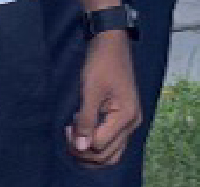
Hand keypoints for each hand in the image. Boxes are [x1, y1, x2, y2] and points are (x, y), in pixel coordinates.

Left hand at [66, 33, 140, 166]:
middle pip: (106, 156)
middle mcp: (132, 123)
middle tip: (68, 134)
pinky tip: (84, 130)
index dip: (80, 143)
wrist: (112, 43)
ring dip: (90, 153)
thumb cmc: (101, 63)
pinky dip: (96, 144)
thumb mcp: (90, 91)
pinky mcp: (123, 119)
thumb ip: (86, 121)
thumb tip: (80, 148)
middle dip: (83, 152)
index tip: (67, 128)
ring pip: (110, 154)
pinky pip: (111, 143)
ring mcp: (130, 123)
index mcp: (126, 116)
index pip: (100, 146)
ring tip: (75, 136)